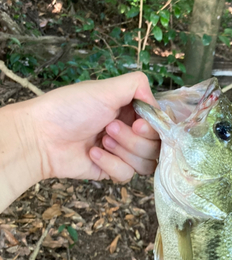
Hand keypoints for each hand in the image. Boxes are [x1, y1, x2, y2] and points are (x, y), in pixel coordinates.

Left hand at [29, 71, 159, 181]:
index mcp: (131, 110)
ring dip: (124, 151)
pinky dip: (110, 163)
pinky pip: (127, 174)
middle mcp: (130, 131)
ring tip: (101, 140)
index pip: (160, 125)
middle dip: (132, 138)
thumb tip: (156, 102)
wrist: (42, 137)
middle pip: (155, 146)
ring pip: (146, 163)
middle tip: (109, 127)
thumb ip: (137, 85)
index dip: (153, 128)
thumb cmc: (69, 108)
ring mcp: (122, 153)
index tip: (137, 123)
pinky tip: (92, 153)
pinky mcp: (111, 170)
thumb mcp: (105, 88)